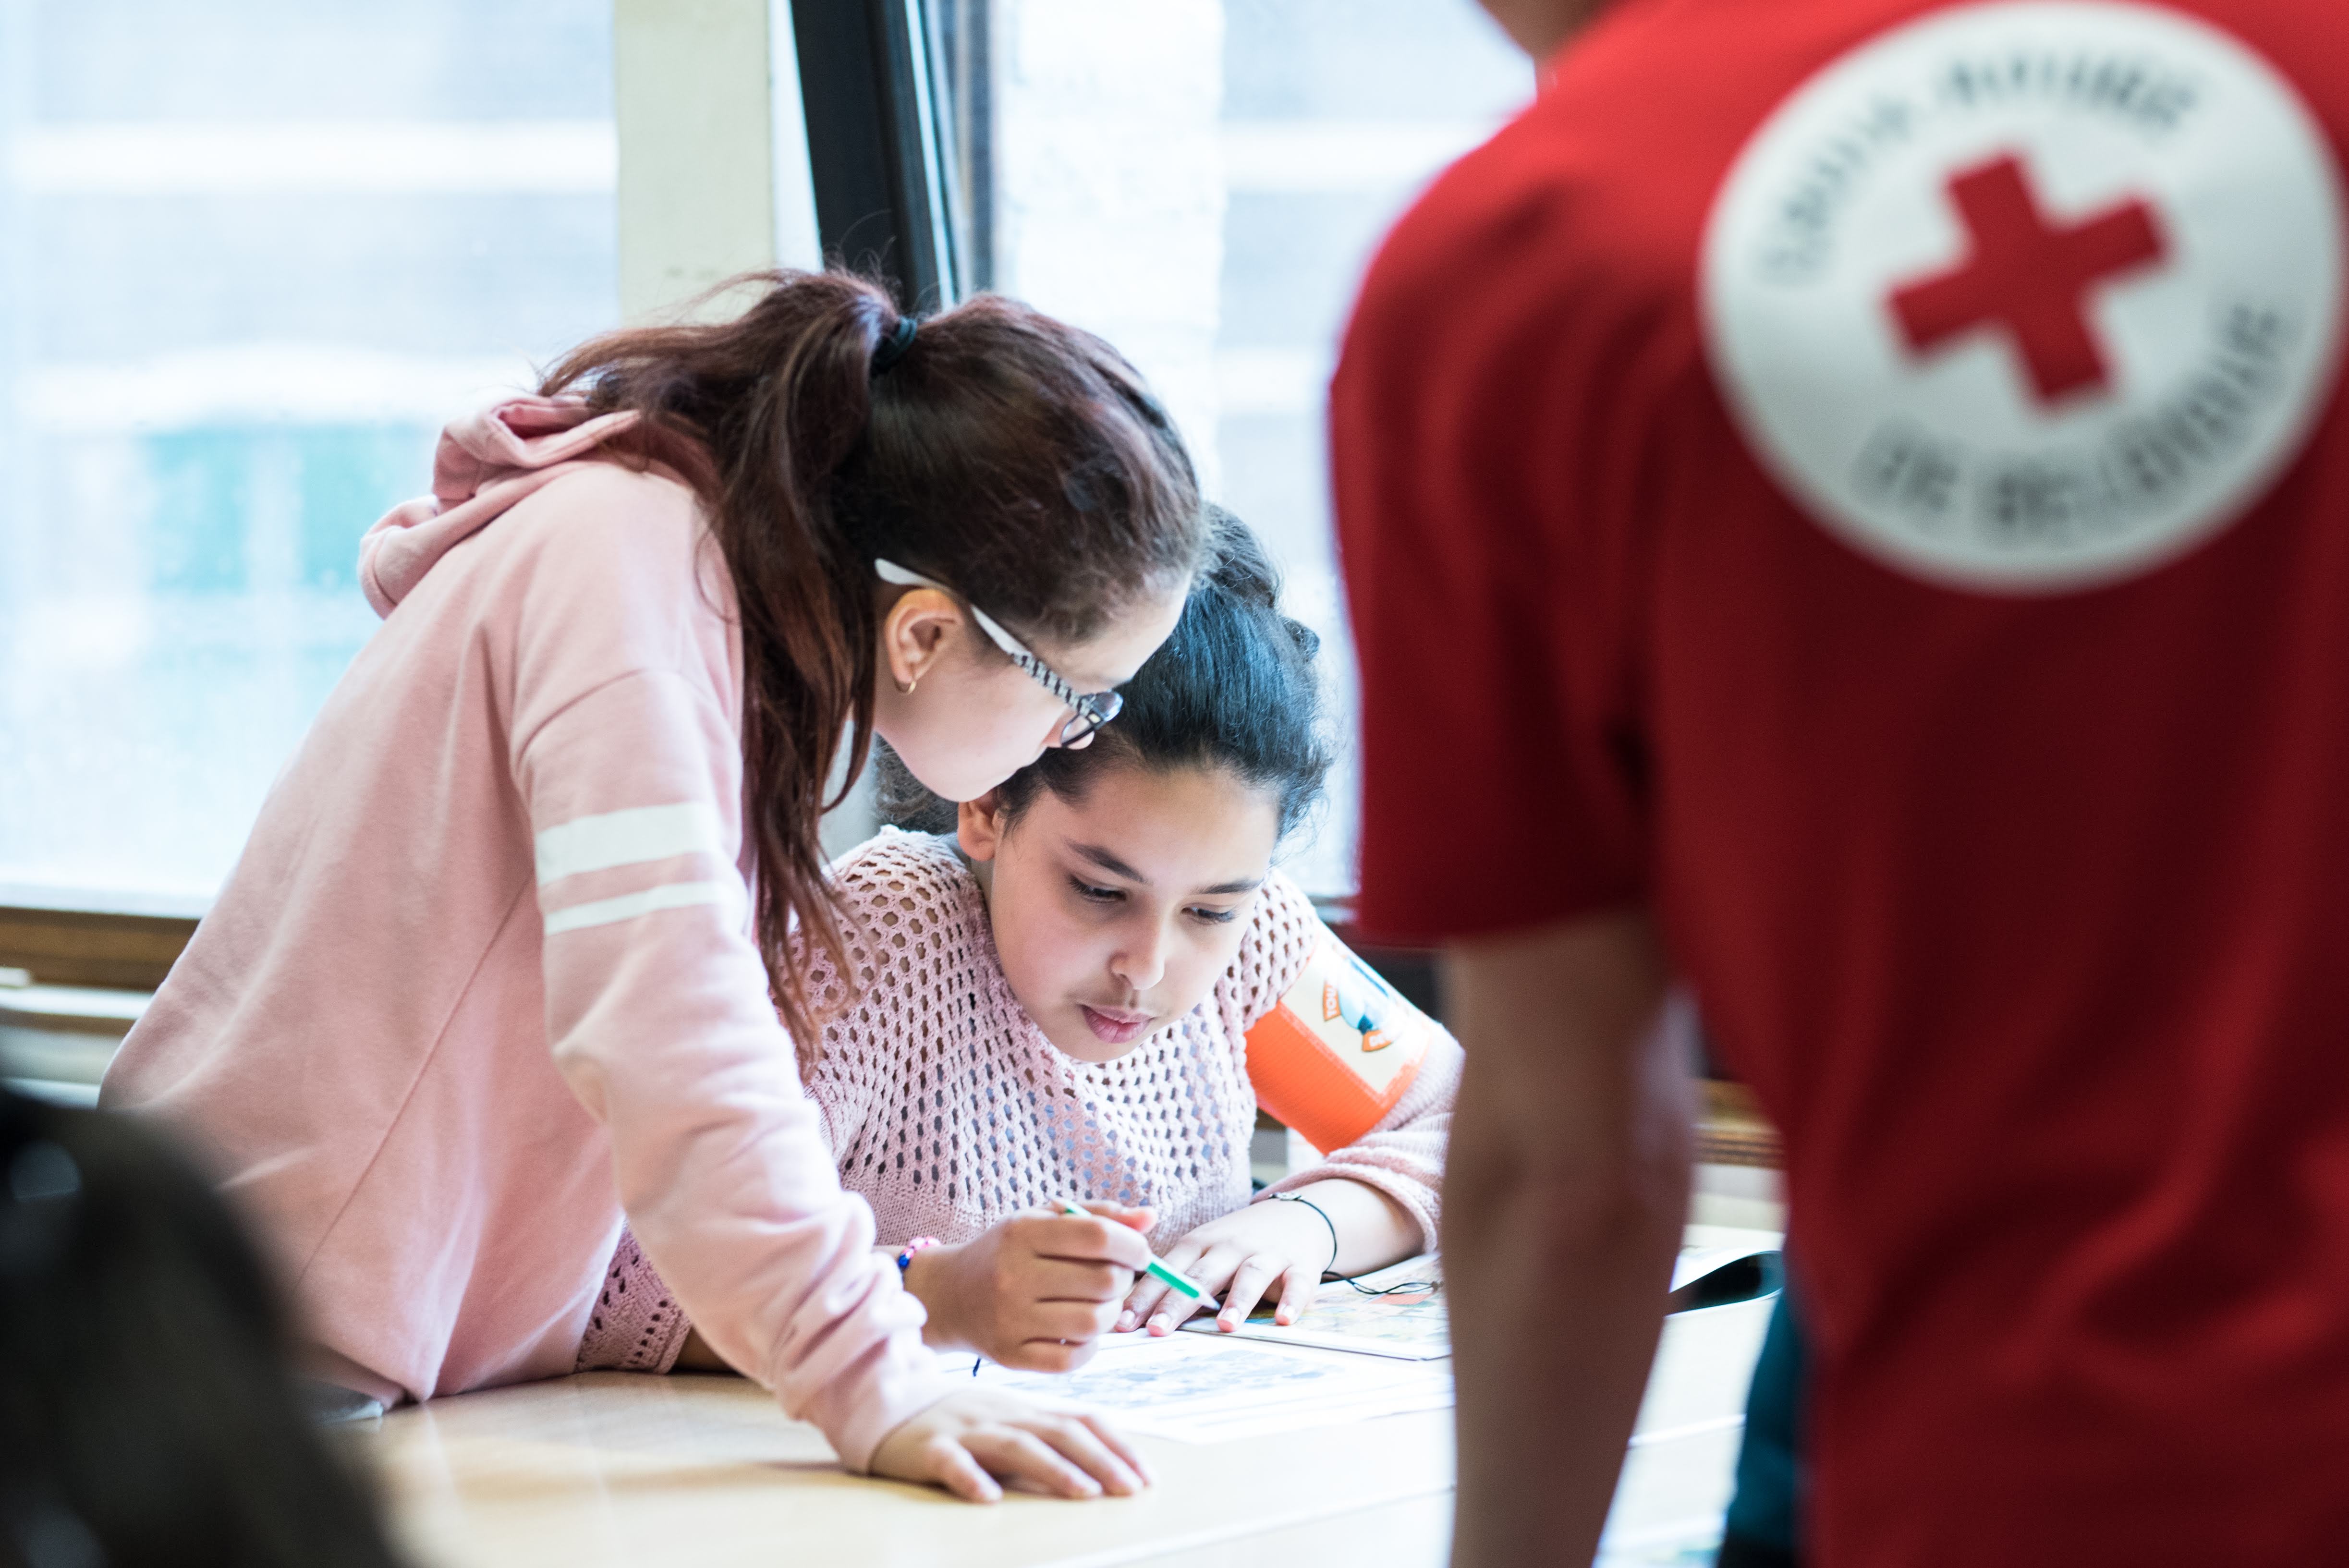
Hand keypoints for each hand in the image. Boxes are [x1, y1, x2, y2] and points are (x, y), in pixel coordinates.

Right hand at [869, 1389, 1151, 1502]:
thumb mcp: (1008, 1422)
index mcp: (1025, 1410)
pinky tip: (989, 1499)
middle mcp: (1003, 1415)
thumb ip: (1046, 1437)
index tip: (1147, 1474)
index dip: (1117, 1445)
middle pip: (1060, 1432)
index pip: (1081, 1419)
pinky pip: (951, 1463)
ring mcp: (966, 1429)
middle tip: (1132, 1489)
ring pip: (1016, 1445)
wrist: (886, 1401)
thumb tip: (1102, 1465)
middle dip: (1102, 1460)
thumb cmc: (957, 1421)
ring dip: (1055, 1469)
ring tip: (1085, 1493)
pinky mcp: (928, 1448)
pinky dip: (971, 1478)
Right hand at [908, 1202, 1152, 1370]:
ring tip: (1098, 1302)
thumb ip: (1099, 1216)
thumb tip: (1151, 1218)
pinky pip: (1074, 1358)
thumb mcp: (1043, 1221)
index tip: (1139, 1252)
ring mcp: (1010, 1320)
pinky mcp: (1011, 1356)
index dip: (1133, 1245)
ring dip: (1110, 1313)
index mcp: (1021, 1233)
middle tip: (1115, 1277)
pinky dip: (1090, 1345)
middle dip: (1123, 1279)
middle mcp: (1012, 1276)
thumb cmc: (1007, 1252)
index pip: (1098, 1236)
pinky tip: (1079, 1330)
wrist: (948, 1295)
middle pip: (1103, 1282)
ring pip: (1094, 1322)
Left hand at [1118, 1198, 1332, 1336]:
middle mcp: (1230, 1247)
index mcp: (1199, 1244)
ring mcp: (1266, 1254)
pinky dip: (1292, 1301)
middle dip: (1178, 1302)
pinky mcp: (1300, 1265)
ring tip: (1224, 1326)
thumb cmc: (1236, 1245)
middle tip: (1158, 1330)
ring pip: (1249, 1275)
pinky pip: (1297, 1284)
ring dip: (1237, 1300)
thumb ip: (1175, 1278)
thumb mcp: (1202, 1250)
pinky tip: (1284, 1319)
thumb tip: (1127, 1314)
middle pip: (1202, 1274)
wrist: (1296, 1217)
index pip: (1167, 1271)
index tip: (1123, 1323)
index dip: (1144, 1297)